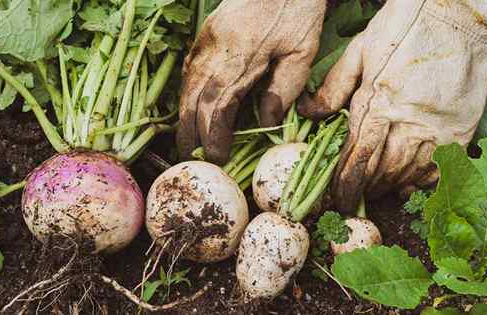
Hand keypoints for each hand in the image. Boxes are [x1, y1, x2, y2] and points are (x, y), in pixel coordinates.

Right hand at [177, 0, 325, 163]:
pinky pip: (189, 68)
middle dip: (190, 131)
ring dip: (184, 114)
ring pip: (188, 84)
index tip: (217, 156)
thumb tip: (266, 123)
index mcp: (243, 57)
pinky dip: (186, 91)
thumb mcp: (302, 50)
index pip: (220, 104)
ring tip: (186, 139)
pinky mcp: (205, 34)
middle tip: (190, 157)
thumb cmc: (297, 10)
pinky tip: (187, 105)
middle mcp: (217, 51)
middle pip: (195, 98)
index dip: (214, 133)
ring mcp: (207, 41)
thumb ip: (284, 88)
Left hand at [298, 0, 486, 211]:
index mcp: (379, 103)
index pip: (357, 156)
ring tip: (375, 191)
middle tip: (351, 198)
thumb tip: (308, 113)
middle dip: (363, 189)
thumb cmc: (405, 26)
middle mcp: (408, 122)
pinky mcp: (460, 129)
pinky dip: (421, 181)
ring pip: (409, 173)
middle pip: (381, 171)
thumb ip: (334, 87)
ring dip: (388, 186)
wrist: (460, 13)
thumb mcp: (361, 50)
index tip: (336, 199)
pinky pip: (439, 168)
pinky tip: (408, 183)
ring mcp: (437, 128)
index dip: (344, 183)